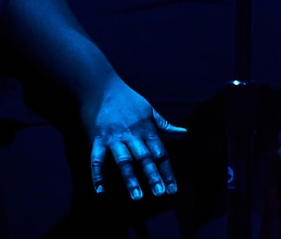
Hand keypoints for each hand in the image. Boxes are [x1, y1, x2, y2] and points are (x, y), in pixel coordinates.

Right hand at [81, 77, 183, 202]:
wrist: (99, 85)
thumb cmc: (126, 98)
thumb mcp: (149, 109)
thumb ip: (165, 125)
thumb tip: (184, 133)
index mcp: (146, 129)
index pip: (160, 153)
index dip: (167, 171)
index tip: (172, 189)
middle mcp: (131, 134)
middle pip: (144, 157)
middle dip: (152, 175)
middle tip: (158, 193)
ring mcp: (113, 137)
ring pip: (123, 160)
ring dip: (130, 178)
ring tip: (137, 196)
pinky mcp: (96, 139)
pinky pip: (97, 159)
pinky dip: (98, 175)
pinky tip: (101, 191)